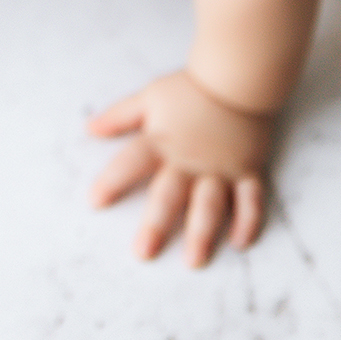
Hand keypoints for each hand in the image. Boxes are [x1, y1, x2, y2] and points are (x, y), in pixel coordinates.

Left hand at [87, 70, 273, 266]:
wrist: (238, 79)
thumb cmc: (191, 90)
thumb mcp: (150, 96)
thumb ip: (120, 116)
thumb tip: (90, 129)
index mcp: (162, 142)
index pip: (131, 163)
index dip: (113, 181)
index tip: (95, 202)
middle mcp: (189, 161)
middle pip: (169, 195)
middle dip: (156, 224)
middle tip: (143, 253)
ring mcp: (220, 168)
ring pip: (210, 204)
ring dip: (202, 233)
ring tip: (193, 261)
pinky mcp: (247, 170)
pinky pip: (251, 199)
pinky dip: (248, 220)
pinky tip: (240, 242)